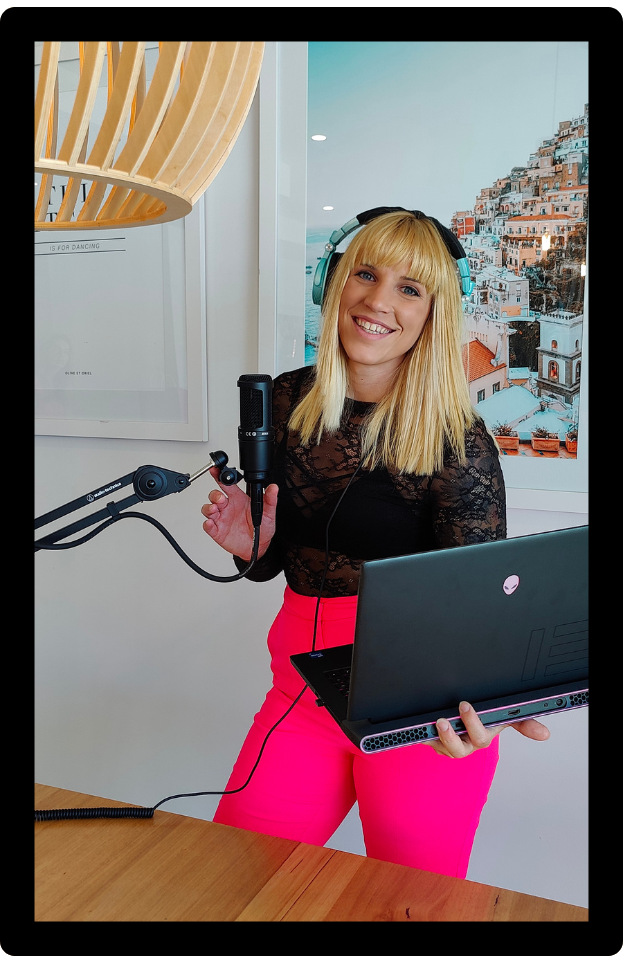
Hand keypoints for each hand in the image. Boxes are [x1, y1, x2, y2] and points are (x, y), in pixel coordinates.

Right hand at [201, 467, 277, 560]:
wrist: (258, 547)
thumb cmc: (262, 528)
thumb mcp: (269, 513)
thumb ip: (270, 499)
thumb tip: (273, 488)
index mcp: (238, 499)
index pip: (227, 484)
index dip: (220, 476)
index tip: (216, 470)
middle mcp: (228, 507)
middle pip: (215, 496)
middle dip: (215, 495)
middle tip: (221, 498)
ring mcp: (221, 519)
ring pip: (208, 509)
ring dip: (208, 508)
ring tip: (214, 509)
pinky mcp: (218, 531)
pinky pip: (208, 526)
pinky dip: (207, 524)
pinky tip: (210, 523)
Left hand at [430, 701, 549, 758]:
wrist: (461, 721)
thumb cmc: (484, 720)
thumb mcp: (502, 716)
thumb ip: (522, 720)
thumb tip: (546, 734)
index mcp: (482, 736)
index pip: (482, 735)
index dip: (474, 724)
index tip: (465, 706)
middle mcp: (465, 744)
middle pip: (461, 746)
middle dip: (455, 729)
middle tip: (455, 706)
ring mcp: (447, 745)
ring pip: (443, 748)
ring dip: (440, 736)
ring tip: (438, 721)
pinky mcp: (432, 742)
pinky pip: (427, 742)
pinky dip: (423, 735)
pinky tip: (421, 727)